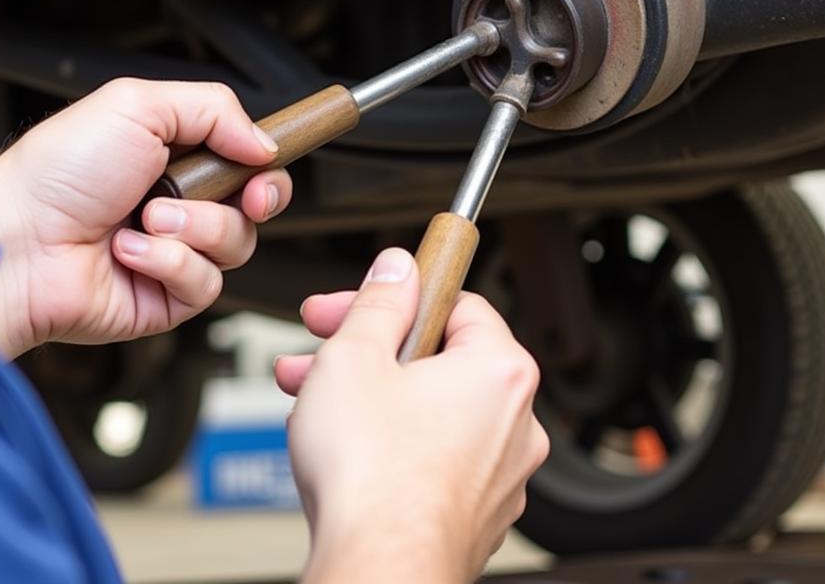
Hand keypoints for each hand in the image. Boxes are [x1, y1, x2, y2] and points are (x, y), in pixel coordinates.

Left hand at [0, 78, 291, 358]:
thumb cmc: (58, 171)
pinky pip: (205, 284)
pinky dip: (167, 263)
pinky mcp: (165, 299)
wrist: (16, 240)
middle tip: (239, 196)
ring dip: (193, 227)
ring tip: (146, 217)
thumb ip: (214, 109)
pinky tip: (128, 252)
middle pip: (258, 206)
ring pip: (236, 245)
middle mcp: (180, 204)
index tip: (261, 168)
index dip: (265, 167)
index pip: (247, 161)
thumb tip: (264, 143)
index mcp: (175, 156)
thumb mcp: (138, 105)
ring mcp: (174, 252)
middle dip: (254, 199)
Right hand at [275, 248, 548, 583]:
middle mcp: (514, 422)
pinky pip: (431, 456)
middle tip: (322, 344)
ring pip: (428, 409)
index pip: (457, 302)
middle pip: (437, 357)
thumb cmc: (373, 476)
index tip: (365, 296)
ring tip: (311, 398)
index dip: (397, 294)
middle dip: (368, 347)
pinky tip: (342, 445)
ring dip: (368, 394)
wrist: (377, 570)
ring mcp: (497, 474)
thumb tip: (397, 270)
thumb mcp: (354, 355)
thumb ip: (379, 301)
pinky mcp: (474, 513)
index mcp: (499, 370)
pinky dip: (390, 442)